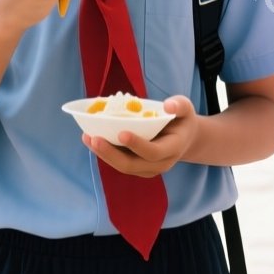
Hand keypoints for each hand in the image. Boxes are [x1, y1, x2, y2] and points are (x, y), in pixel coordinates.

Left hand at [84, 96, 198, 177]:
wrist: (183, 138)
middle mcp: (160, 163)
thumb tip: (168, 105)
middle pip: (132, 165)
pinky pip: (119, 163)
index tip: (121, 133)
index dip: (137, 145)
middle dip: (111, 154)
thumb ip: (179, 105)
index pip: (154, 152)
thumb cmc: (181, 119)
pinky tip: (91, 139)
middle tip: (94, 138)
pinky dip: (104, 152)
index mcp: (173, 149)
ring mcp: (147, 169)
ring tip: (87, 137)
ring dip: (103, 154)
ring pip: (123, 166)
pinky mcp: (137, 167)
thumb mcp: (186, 108)